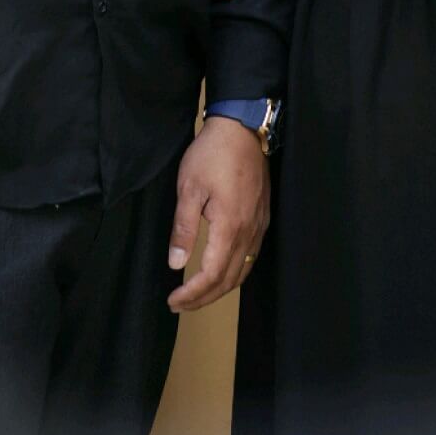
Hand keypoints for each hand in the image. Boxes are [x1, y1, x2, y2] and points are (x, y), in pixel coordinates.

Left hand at [167, 115, 268, 311]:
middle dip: (204, 298)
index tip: (173, 300)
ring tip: (197, 295)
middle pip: (229, 280)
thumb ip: (183, 228)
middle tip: (180, 305)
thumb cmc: (211, 155)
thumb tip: (175, 264)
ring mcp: (259, 226)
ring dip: (220, 289)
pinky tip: (221, 272)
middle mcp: (249, 232)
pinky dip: (234, 273)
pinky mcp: (262, 218)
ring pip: (243, 271)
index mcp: (230, 227)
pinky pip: (251, 257)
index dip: (192, 293)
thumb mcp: (188, 188)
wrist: (241, 129)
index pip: (211, 274)